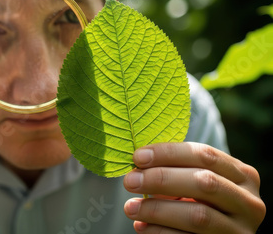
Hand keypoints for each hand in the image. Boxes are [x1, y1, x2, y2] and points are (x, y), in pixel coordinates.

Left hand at [123, 142, 264, 233]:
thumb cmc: (201, 201)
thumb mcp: (196, 181)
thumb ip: (176, 169)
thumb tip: (139, 165)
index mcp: (242, 175)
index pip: (205, 155)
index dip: (169, 153)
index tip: (138, 156)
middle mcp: (248, 202)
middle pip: (204, 183)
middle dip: (161, 179)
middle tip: (130, 181)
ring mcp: (239, 230)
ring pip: (198, 216)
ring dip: (157, 210)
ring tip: (130, 207)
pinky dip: (161, 232)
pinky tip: (141, 226)